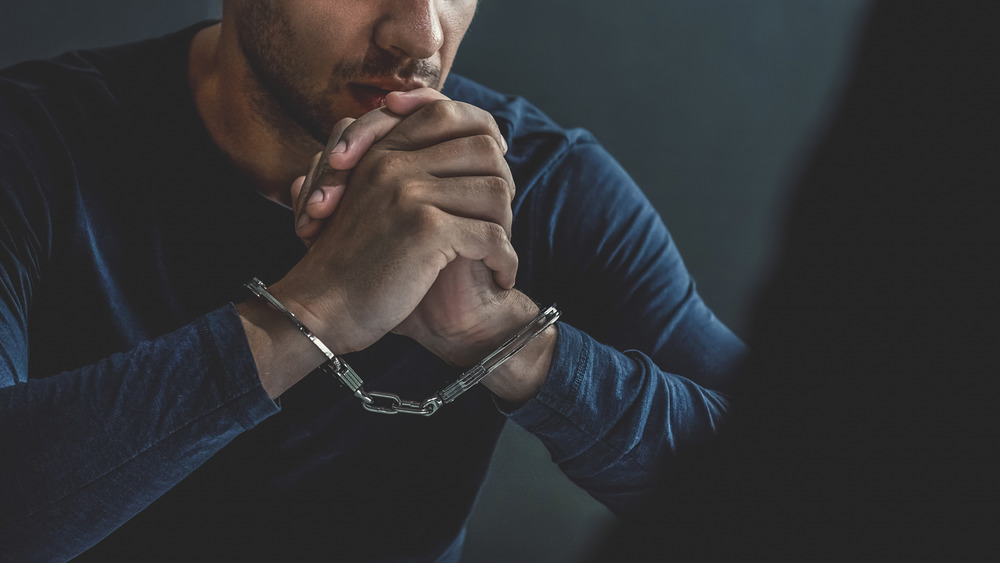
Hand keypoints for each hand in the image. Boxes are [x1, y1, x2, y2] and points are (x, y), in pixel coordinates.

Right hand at [275, 91, 516, 356]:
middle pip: (483, 148)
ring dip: (506, 226)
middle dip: (503, 186)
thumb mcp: (367, 202)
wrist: (319, 309)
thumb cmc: (349, 263)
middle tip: (500, 221)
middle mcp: (393, 162)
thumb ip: (400, 171)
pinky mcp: (425, 228)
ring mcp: (408, 192)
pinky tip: (500, 277)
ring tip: (498, 253)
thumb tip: (453, 151)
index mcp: (380, 151)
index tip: (495, 169)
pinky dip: (504, 260)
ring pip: (496, 190)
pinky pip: (492, 235)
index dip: (482, 134)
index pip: (446, 112)